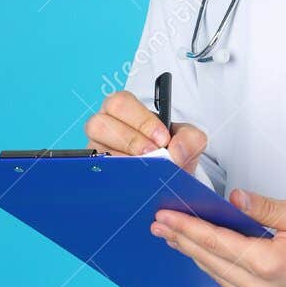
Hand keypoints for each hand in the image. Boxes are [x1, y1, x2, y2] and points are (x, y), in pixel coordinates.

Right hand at [84, 90, 206, 172]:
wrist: (168, 179)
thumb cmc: (171, 152)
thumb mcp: (187, 142)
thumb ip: (189, 139)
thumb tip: (176, 151)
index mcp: (123, 110)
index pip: (121, 103)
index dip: (141, 121)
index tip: (163, 139)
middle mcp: (103, 126)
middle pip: (99, 123)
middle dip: (130, 140)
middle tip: (153, 154)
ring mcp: (96, 151)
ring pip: (95, 149)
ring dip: (123, 160)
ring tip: (145, 170)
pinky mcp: (95, 172)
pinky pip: (97, 173)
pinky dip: (117, 178)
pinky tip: (135, 182)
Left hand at [151, 190, 285, 286]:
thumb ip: (264, 208)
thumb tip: (234, 200)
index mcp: (268, 264)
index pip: (215, 242)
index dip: (187, 227)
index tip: (166, 216)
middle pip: (210, 260)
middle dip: (182, 239)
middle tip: (159, 224)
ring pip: (217, 275)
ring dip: (194, 254)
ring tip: (174, 236)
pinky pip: (229, 286)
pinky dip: (213, 268)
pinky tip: (203, 255)